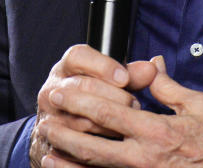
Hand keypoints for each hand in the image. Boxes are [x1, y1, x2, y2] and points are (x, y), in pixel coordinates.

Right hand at [30, 44, 157, 167]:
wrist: (62, 127)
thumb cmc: (91, 97)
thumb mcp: (107, 80)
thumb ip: (130, 74)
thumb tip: (152, 68)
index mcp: (66, 68)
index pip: (78, 57)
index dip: (102, 66)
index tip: (124, 77)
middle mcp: (52, 90)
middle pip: (82, 87)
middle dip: (112, 96)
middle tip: (134, 103)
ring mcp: (49, 117)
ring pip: (82, 120)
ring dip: (109, 123)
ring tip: (128, 124)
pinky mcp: (52, 143)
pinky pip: (76, 146)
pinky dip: (98, 144)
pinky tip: (114, 141)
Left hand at [37, 55, 202, 167]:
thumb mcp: (199, 105)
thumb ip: (168, 87)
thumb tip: (151, 65)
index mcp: (157, 129)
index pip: (109, 112)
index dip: (81, 101)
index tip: (63, 91)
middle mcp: (145, 155)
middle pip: (93, 144)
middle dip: (65, 131)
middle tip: (46, 117)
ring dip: (68, 159)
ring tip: (47, 148)